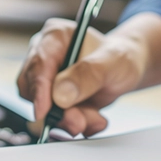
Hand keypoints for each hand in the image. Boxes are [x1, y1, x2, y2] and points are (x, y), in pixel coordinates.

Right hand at [17, 13, 160, 136]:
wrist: (127, 70)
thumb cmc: (120, 56)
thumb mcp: (112, 61)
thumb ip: (88, 74)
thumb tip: (60, 95)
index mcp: (54, 37)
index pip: (37, 65)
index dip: (38, 90)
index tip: (44, 111)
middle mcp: (45, 57)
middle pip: (33, 90)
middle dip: (57, 111)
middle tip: (80, 120)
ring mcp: (48, 80)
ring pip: (43, 108)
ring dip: (69, 120)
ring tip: (94, 119)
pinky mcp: (53, 99)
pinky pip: (55, 119)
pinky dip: (76, 124)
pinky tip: (94, 119)